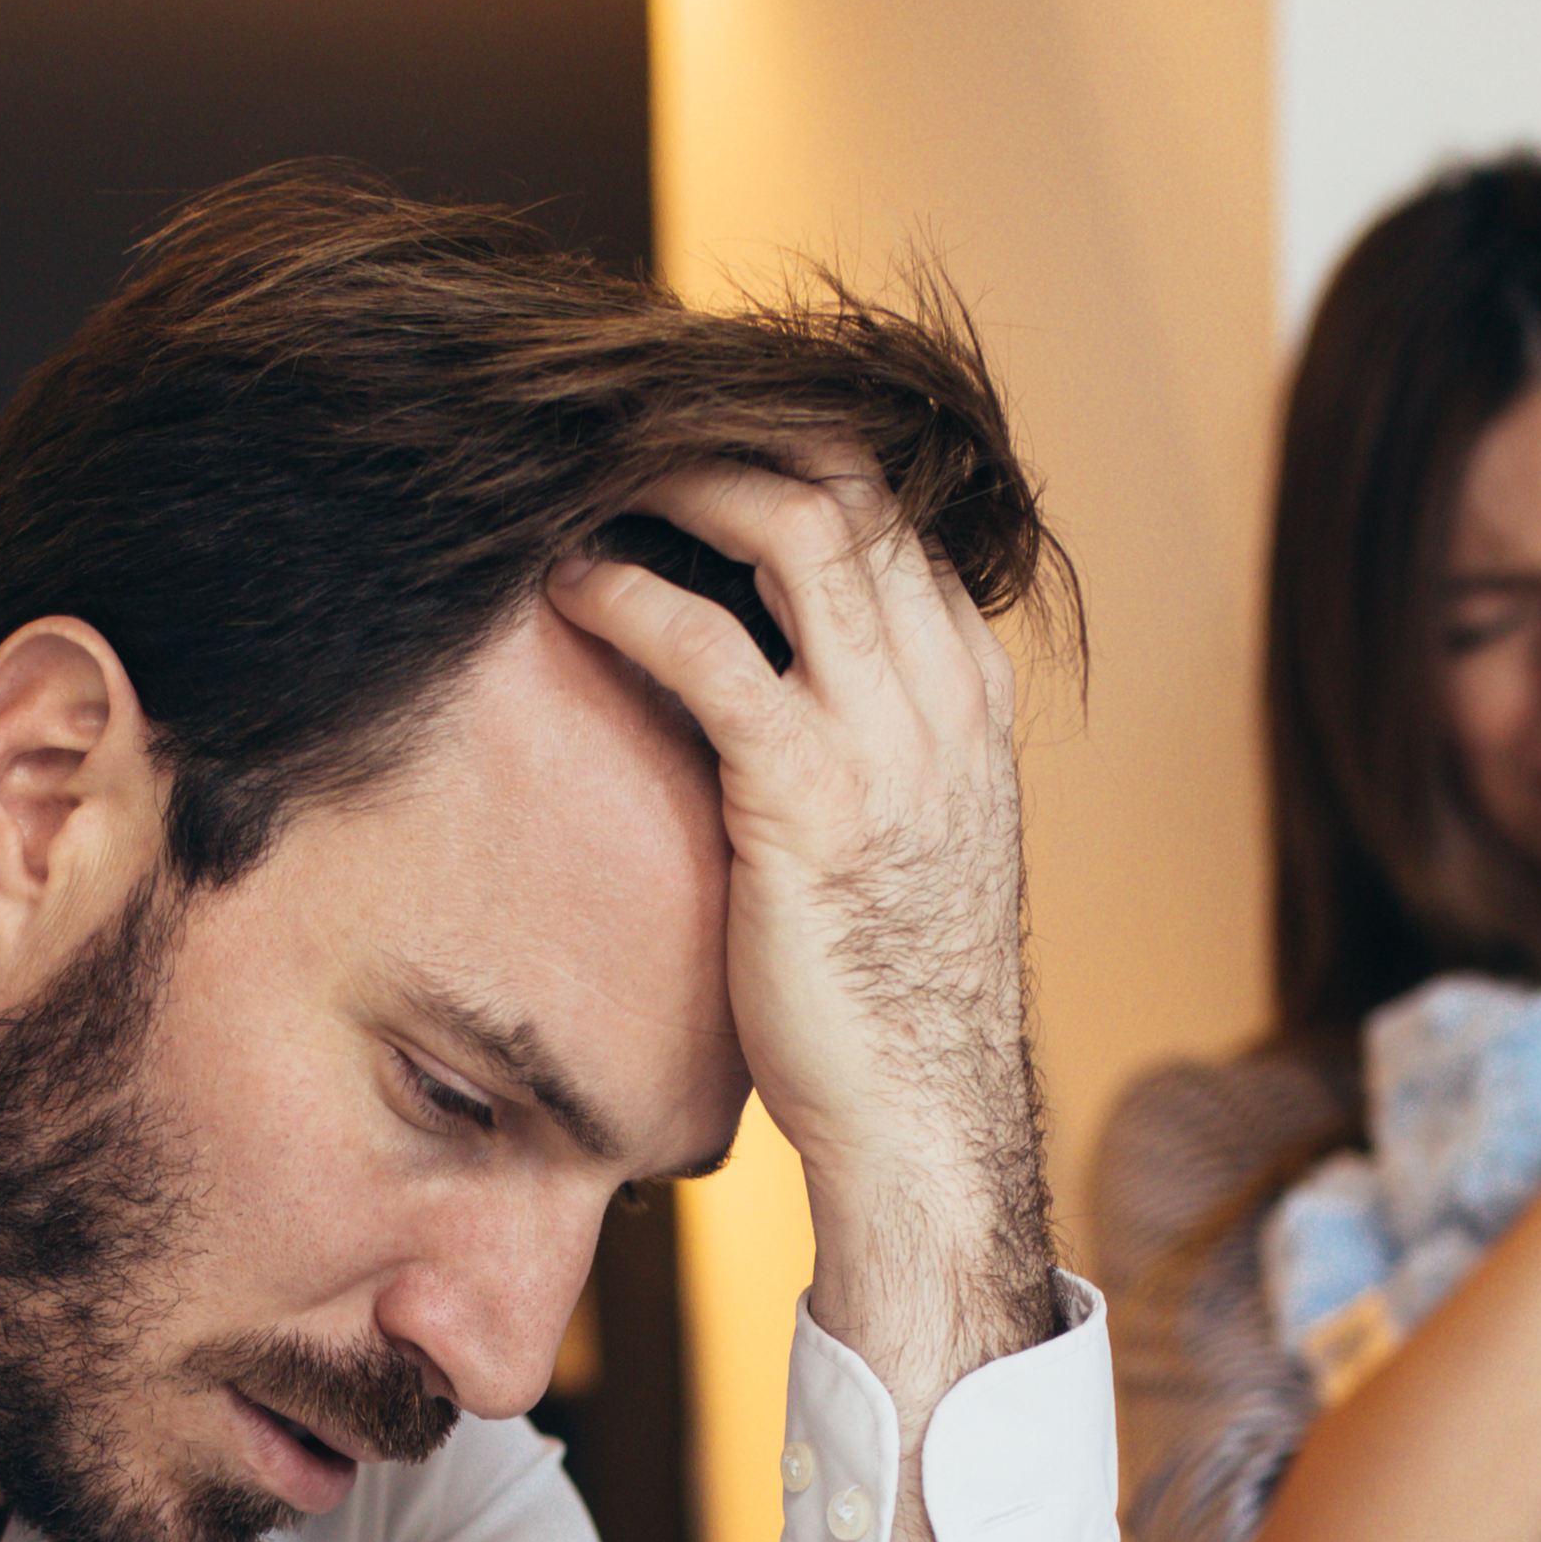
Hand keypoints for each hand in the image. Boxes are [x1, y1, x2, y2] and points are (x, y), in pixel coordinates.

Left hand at [548, 458, 1055, 1389]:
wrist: (925, 1118)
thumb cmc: (890, 992)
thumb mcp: (904, 834)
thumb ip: (863, 737)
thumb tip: (763, 672)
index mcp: (970, 687)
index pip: (891, 506)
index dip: (786, 447)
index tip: (687, 433)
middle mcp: (944, 690)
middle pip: (848, 481)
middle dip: (727, 429)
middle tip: (619, 423)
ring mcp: (887, 740)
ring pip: (793, 528)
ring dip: (677, 482)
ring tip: (587, 477)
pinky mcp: (809, 797)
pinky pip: (713, 652)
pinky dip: (633, 600)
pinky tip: (570, 592)